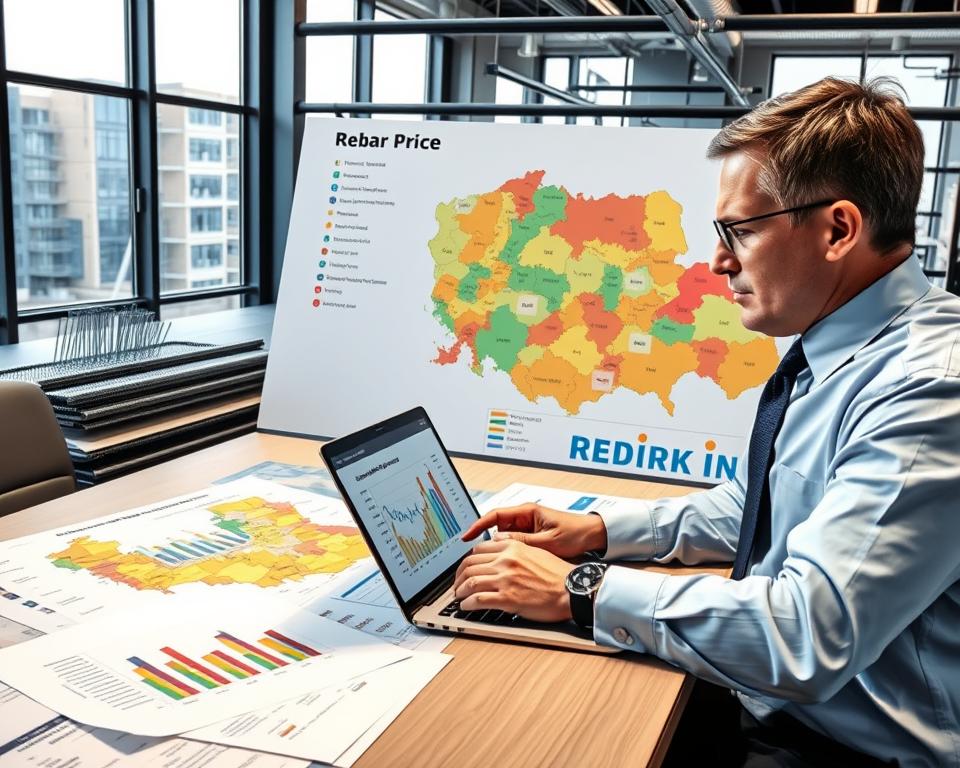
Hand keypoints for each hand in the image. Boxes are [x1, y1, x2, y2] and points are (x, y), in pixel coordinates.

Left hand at [453, 538, 572, 622]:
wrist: (572, 589)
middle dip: (459, 576)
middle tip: (457, 584)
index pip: (478, 550)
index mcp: (512, 547)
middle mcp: (506, 560)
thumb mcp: (536, 551)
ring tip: (458, 596)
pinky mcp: (507, 598)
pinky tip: (466, 606)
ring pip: (470, 581)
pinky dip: (468, 603)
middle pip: (470, 565)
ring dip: (460, 590)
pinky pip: (478, 599)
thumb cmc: (558, 574)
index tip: (465, 568)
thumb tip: (501, 548)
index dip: (467, 560)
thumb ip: (516, 548)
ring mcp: (505, 579)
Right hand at [461, 502, 606, 558]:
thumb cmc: (575, 533)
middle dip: (483, 540)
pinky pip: (513, 543)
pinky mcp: (532, 537)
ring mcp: (527, 527)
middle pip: (495, 527)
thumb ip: (523, 541)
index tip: (466, 536)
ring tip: (485, 563)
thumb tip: (499, 542)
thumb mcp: (548, 540)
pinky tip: (502, 565)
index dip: (478, 525)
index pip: (495, 515)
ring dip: (495, 549)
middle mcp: (525, 517)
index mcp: (527, 511)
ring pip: (503, 537)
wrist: (593, 536)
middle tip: (472, 555)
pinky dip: (506, 553)